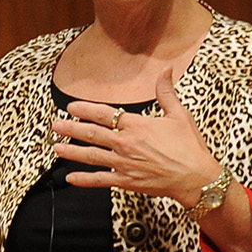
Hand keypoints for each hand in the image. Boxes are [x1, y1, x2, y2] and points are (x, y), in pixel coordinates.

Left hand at [51, 68, 220, 200]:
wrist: (196, 177)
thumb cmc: (189, 147)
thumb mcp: (179, 115)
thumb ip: (166, 92)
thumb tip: (166, 69)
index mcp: (136, 125)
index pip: (104, 114)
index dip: (85, 110)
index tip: (71, 107)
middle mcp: (126, 143)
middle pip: (92, 133)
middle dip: (71, 128)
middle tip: (56, 125)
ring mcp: (123, 163)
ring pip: (91, 156)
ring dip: (71, 151)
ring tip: (56, 147)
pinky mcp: (126, 181)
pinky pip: (100, 180)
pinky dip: (84, 179)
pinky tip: (71, 177)